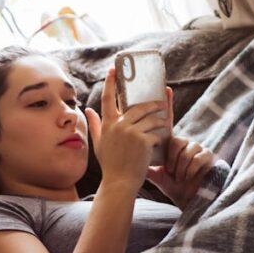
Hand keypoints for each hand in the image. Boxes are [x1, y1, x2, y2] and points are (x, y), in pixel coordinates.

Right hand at [85, 67, 169, 191]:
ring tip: (165, 120)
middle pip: (138, 106)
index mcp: (107, 124)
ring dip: (159, 118)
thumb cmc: (110, 164)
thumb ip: (95, 124)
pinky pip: (155, 131)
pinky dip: (160, 134)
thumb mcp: (99, 143)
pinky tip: (162, 139)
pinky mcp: (143, 141)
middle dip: (151, 103)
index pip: (108, 98)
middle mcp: (118, 125)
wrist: (119, 182)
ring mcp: (131, 132)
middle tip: (159, 102)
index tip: (113, 70)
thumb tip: (88, 109)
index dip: (110, 83)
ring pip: (150, 117)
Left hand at [146, 134, 215, 209]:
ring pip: (188, 150)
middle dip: (173, 159)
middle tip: (170, 172)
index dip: (166, 150)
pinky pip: (199, 157)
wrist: (189, 200)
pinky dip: (191, 169)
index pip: (169, 137)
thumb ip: (148, 168)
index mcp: (174, 147)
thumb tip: (131, 163)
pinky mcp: (209, 157)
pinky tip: (188, 178)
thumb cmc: (174, 187)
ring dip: (182, 167)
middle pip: (178, 141)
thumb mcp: (158, 177)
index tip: (165, 166)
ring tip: (179, 178)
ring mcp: (199, 149)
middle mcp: (187, 145)